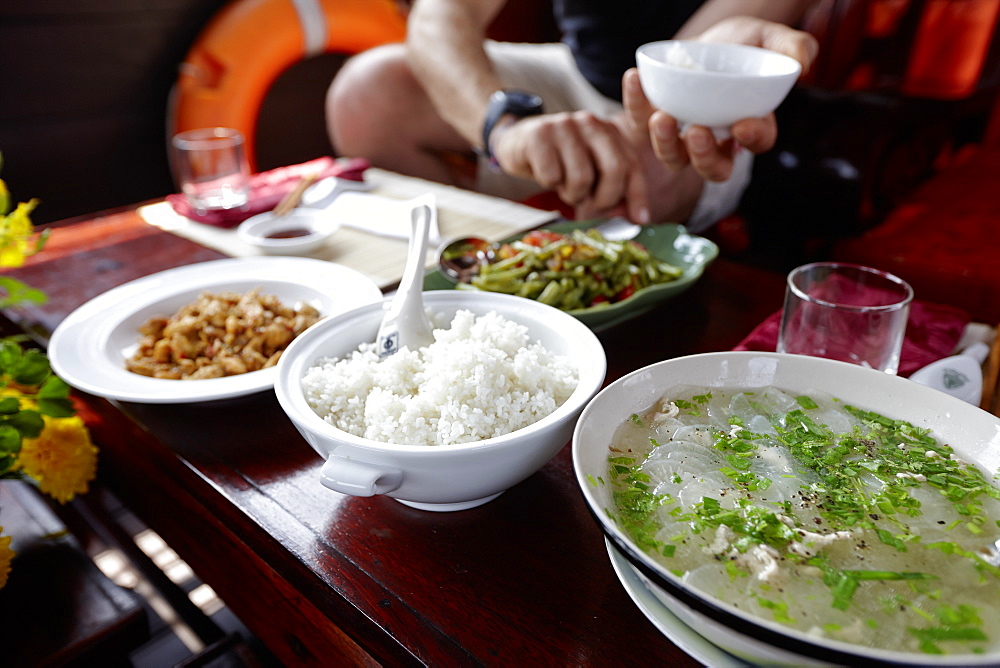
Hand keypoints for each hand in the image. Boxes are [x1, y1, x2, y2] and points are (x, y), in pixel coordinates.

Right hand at [491, 111, 650, 222]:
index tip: (639, 220)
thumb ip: (614, 192)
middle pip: (615, 169)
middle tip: (590, 205)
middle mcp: (591, 123)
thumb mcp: (591, 174)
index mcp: (610, 131)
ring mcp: (564, 125)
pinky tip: (546, 174)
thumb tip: (636, 219)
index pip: (632, 165)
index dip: (638, 196)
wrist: (518, 143)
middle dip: (605, 198)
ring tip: (564, 186)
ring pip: (581, 178)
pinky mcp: (539, 134)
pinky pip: (552, 176)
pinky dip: (549, 184)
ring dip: (572, 194)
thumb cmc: (560, 163)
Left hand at [624, 16, 818, 181]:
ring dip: (665, 143)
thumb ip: (790, 47)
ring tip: (661, 117)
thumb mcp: (767, 38)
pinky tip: (634, 78)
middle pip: (713, 167)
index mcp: (750, 124)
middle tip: (696, 131)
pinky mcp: (651, 119)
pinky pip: (639, 121)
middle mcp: (716, 140)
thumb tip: (804, 64)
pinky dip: (635, 103)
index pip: (757, 141)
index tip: (743, 126)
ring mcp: (681, 135)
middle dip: (704, 156)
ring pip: (674, 157)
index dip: (752, 138)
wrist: (703, 40)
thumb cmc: (740, 45)